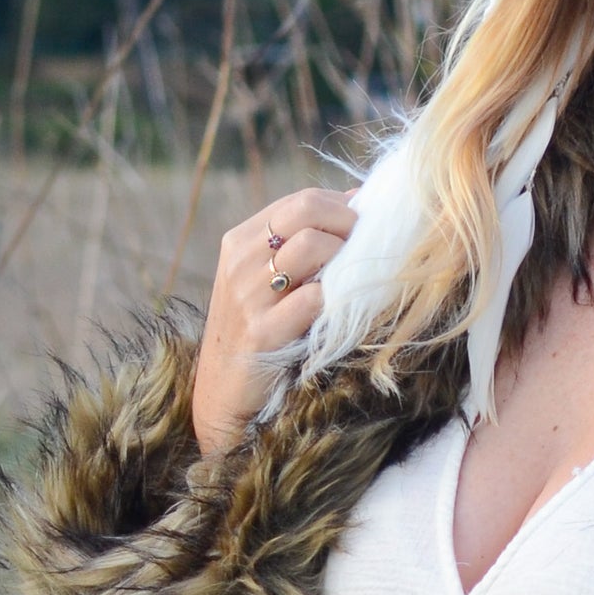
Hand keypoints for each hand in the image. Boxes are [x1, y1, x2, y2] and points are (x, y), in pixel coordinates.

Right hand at [191, 186, 357, 459]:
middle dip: (349, 224)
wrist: (223, 394)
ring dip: (345, 259)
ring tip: (355, 280)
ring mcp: (248, 297)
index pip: (300, 200)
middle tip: (370, 247)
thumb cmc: (260, 331)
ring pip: (311, 247)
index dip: (342, 208)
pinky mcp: (262, 333)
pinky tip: (346, 310)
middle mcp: (239, 262)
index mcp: (240, 242)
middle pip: (306, 213)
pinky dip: (340, 300)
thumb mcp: (267, 281)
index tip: (366, 227)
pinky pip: (315, 299)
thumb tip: (357, 199)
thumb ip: (302, 243)